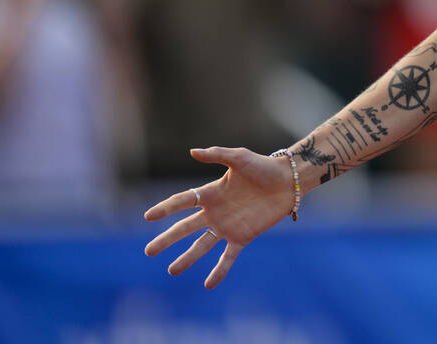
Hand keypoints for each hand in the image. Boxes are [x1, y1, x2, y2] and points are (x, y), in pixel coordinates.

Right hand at [144, 147, 294, 288]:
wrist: (288, 181)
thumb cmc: (263, 166)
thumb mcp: (240, 157)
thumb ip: (217, 154)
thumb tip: (192, 152)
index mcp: (211, 193)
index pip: (182, 201)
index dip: (165, 208)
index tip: (148, 217)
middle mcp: (215, 212)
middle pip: (185, 228)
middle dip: (167, 239)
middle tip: (149, 251)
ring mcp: (227, 226)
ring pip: (202, 245)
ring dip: (187, 258)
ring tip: (172, 271)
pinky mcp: (243, 236)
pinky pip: (228, 256)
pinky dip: (219, 271)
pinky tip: (208, 285)